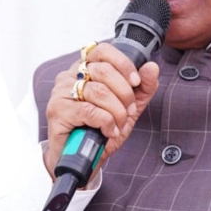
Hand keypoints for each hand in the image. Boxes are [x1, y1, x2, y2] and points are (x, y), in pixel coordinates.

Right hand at [43, 42, 159, 179]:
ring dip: (116, 111)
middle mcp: (70, 76)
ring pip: (99, 91)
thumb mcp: (129, 106)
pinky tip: (108, 131)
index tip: (135, 82)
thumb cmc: (102, 129)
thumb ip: (143, 87)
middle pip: (103, 70)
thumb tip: (152, 67)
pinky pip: (89, 110)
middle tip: (129, 110)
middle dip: (124, 92)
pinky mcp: (58, 111)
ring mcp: (61, 92)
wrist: (83, 159)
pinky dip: (106, 122)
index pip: (103, 50)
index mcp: (85, 68)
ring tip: (118, 124)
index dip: (123, 64)